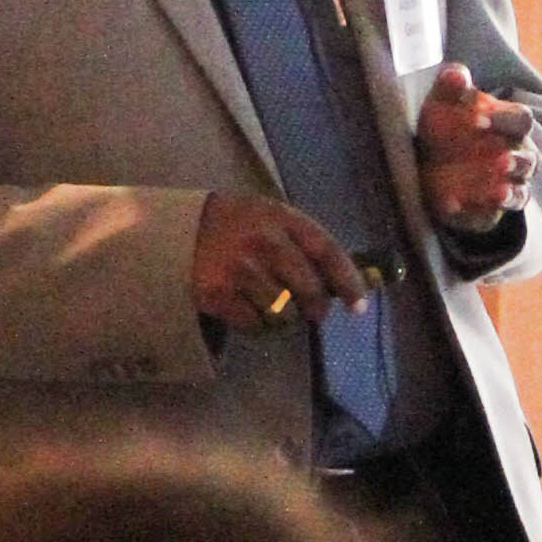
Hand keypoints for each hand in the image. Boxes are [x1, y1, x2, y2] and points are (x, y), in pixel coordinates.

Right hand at [192, 192, 369, 332]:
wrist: (182, 228)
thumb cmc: (239, 223)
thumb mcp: (273, 217)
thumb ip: (304, 243)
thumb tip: (341, 283)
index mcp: (282, 219)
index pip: (327, 252)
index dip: (348, 281)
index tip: (358, 306)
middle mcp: (264, 243)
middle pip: (310, 291)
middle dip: (317, 308)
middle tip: (313, 311)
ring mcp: (240, 271)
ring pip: (284, 314)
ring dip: (285, 318)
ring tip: (275, 305)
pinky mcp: (219, 295)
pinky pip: (255, 325)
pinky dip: (258, 324)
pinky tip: (250, 308)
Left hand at [416, 65, 535, 237]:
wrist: (426, 161)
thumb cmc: (444, 124)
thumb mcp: (442, 101)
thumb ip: (451, 85)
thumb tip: (456, 75)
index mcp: (509, 125)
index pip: (520, 119)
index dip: (503, 118)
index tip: (476, 118)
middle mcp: (515, 157)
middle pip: (528, 160)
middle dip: (516, 160)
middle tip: (501, 161)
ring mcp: (505, 187)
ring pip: (519, 192)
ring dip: (508, 192)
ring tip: (498, 193)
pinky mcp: (487, 212)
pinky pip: (487, 216)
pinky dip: (472, 213)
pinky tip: (451, 205)